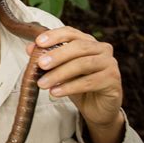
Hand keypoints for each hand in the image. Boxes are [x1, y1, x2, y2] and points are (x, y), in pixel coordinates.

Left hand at [26, 27, 123, 142]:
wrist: (98, 109)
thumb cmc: (79, 86)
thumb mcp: (60, 71)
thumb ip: (48, 59)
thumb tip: (30, 48)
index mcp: (88, 42)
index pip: (71, 32)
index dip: (54, 36)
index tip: (38, 43)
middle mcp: (102, 49)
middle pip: (78, 47)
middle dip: (57, 55)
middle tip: (40, 64)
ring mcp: (110, 63)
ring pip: (83, 64)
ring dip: (60, 74)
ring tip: (43, 83)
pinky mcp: (113, 80)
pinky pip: (89, 82)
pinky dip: (70, 87)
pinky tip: (55, 92)